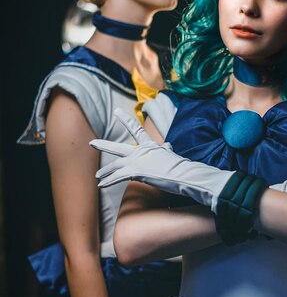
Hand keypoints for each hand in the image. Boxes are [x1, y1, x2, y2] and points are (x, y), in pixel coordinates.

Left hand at [91, 108, 233, 212]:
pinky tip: (101, 185)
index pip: (136, 130)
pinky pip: (117, 177)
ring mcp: (138, 161)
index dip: (125, 120)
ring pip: (115, 165)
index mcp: (150, 145)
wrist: (184, 174)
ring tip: (97, 176)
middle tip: (92, 143)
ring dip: (105, 172)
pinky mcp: (136, 172)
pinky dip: (109, 181)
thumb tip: (168, 145)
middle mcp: (141, 151)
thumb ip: (166, 149)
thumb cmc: (181, 167)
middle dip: (104, 145)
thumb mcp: (172, 155)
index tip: (116, 111)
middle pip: (118, 148)